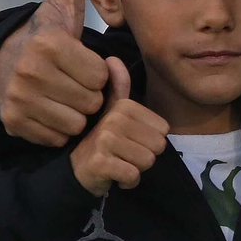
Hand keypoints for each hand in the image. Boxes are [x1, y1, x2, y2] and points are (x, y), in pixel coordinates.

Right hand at [0, 0, 110, 145]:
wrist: (4, 67)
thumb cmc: (46, 37)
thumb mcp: (62, 4)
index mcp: (47, 44)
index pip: (99, 75)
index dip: (97, 71)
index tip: (82, 62)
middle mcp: (28, 72)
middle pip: (90, 100)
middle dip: (88, 94)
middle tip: (74, 81)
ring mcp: (18, 100)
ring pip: (76, 122)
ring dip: (76, 113)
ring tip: (64, 95)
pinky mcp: (14, 124)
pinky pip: (58, 136)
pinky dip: (59, 128)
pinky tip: (51, 110)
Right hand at [69, 56, 169, 195]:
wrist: (78, 169)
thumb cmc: (103, 141)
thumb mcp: (113, 112)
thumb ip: (119, 88)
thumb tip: (113, 58)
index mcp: (123, 106)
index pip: (163, 131)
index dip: (150, 140)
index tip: (130, 141)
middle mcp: (113, 119)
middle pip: (158, 146)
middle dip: (145, 156)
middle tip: (125, 154)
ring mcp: (106, 141)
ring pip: (147, 161)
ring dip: (136, 169)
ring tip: (120, 163)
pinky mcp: (101, 163)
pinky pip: (133, 175)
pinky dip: (128, 181)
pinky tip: (115, 175)